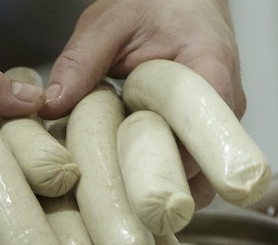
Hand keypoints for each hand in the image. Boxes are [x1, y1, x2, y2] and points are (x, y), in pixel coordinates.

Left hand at [42, 0, 245, 207]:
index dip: (171, 170)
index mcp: (212, 72)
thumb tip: (51, 105)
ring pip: (202, 177)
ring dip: (164, 186)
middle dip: (164, 189)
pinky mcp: (209, 134)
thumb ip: (81, 60)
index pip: (206, 140)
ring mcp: (222, 125)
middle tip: (117, 194)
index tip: (130, 184)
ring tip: (121, 185)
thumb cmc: (157, 3)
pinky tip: (132, 171)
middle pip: (207, 171)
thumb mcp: (110, 22)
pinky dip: (165, 174)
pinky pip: (194, 167)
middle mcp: (226, 108)